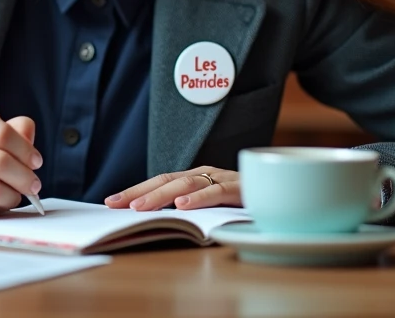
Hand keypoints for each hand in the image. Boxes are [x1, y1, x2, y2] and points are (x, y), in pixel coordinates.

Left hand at [105, 166, 239, 210]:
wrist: (284, 194)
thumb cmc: (245, 205)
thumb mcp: (211, 209)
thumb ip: (189, 210)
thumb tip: (154, 219)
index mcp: (196, 179)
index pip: (160, 182)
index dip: (135, 190)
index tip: (110, 201)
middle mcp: (206, 175)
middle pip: (167, 180)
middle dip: (140, 192)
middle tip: (117, 203)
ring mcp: (222, 179)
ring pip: (186, 184)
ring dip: (161, 196)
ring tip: (141, 207)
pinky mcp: (240, 188)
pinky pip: (216, 192)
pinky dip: (198, 198)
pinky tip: (182, 205)